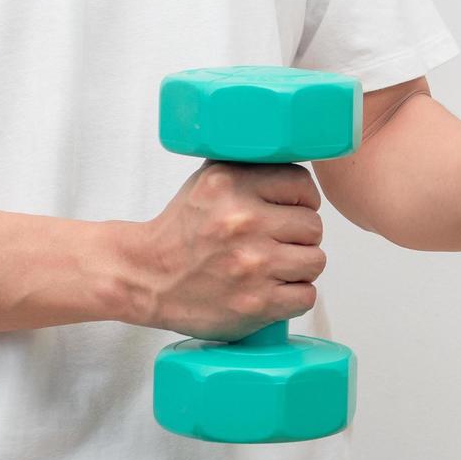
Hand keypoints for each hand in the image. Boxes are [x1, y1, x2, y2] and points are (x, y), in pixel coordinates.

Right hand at [122, 162, 326, 339]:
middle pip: (313, 226)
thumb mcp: (208, 181)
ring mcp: (252, 265)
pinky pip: (306, 295)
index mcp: (232, 185)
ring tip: (275, 266)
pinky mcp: (256, 303)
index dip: (302, 200)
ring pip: (315, 261)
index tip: (290, 210)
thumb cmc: (182, 230)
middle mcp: (243, 221)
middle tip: (276, 242)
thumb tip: (292, 156)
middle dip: (299, 236)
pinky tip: (273, 289)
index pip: (302, 185)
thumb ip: (250, 166)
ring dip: (299, 266)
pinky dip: (294, 295)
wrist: (145, 277)